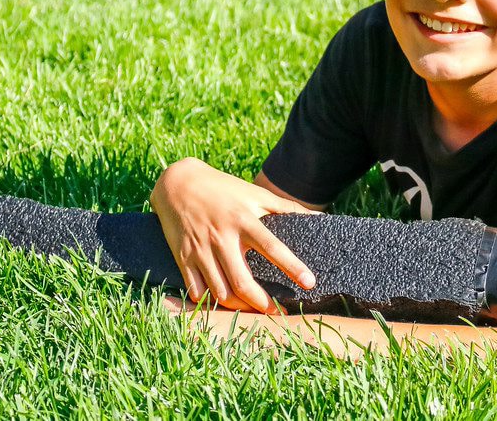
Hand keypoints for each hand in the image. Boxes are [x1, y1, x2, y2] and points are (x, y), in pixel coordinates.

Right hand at [150, 157, 319, 313]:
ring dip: (238, 307)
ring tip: (252, 311)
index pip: (273, 247)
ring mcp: (201, 250)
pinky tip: (222, 304)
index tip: (310, 283)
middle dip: (261, 303)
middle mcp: (222, 238)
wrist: (178, 183)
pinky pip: (196, 291)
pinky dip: (209, 302)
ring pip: (220, 292)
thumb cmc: (224, 189)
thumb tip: (318, 218)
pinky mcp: (183, 258)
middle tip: (276, 312)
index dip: (292, 266)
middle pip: (243, 281)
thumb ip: (286, 207)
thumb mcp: (255, 194)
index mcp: (244, 221)